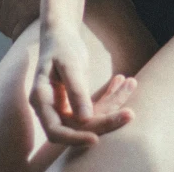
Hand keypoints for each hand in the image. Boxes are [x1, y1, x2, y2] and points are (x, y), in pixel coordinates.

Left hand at [0, 0, 41, 41]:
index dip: (4, 21)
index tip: (14, 28)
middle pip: (2, 22)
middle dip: (13, 30)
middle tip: (27, 37)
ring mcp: (15, 1)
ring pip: (8, 29)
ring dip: (18, 36)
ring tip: (33, 39)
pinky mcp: (26, 11)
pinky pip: (17, 33)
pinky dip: (22, 39)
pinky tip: (33, 41)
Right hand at [29, 23, 135, 146]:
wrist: (60, 34)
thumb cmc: (62, 45)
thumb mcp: (69, 63)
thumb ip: (76, 89)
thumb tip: (85, 119)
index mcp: (41, 100)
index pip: (56, 130)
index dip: (75, 138)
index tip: (96, 139)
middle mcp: (51, 108)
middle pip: (78, 127)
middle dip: (106, 120)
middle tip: (130, 113)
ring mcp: (64, 107)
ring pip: (92, 117)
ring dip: (114, 104)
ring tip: (131, 83)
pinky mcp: (76, 102)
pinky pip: (97, 105)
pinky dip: (112, 95)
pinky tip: (124, 81)